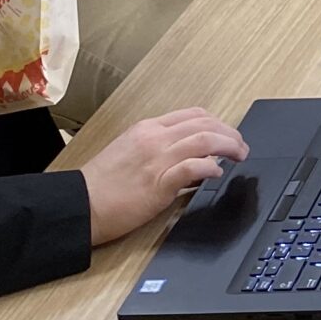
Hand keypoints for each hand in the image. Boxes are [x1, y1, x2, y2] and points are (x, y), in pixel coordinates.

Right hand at [79, 108, 249, 245]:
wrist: (79, 205)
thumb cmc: (101, 185)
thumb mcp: (130, 153)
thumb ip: (159, 150)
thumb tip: (190, 159)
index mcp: (148, 129)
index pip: (193, 114)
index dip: (217, 122)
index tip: (228, 133)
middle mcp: (155, 138)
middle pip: (205, 124)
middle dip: (230, 133)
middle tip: (241, 146)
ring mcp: (157, 159)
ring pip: (205, 139)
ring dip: (229, 146)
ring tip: (239, 155)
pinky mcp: (158, 183)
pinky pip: (193, 167)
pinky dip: (210, 166)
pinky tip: (217, 172)